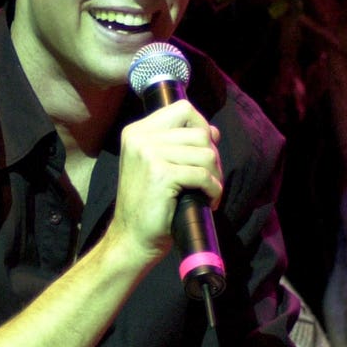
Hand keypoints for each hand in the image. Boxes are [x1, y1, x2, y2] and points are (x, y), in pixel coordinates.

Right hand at [108, 100, 222, 264]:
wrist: (131, 238)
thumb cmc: (149, 204)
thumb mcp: (159, 166)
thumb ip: (180, 144)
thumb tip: (213, 130)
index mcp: (137, 131)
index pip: (183, 108)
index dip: (201, 126)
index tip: (202, 151)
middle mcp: (140, 138)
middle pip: (199, 132)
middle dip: (213, 157)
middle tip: (208, 179)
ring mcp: (149, 154)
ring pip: (206, 152)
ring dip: (215, 175)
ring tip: (208, 191)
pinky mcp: (161, 174)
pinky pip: (203, 174)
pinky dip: (213, 190)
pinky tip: (208, 201)